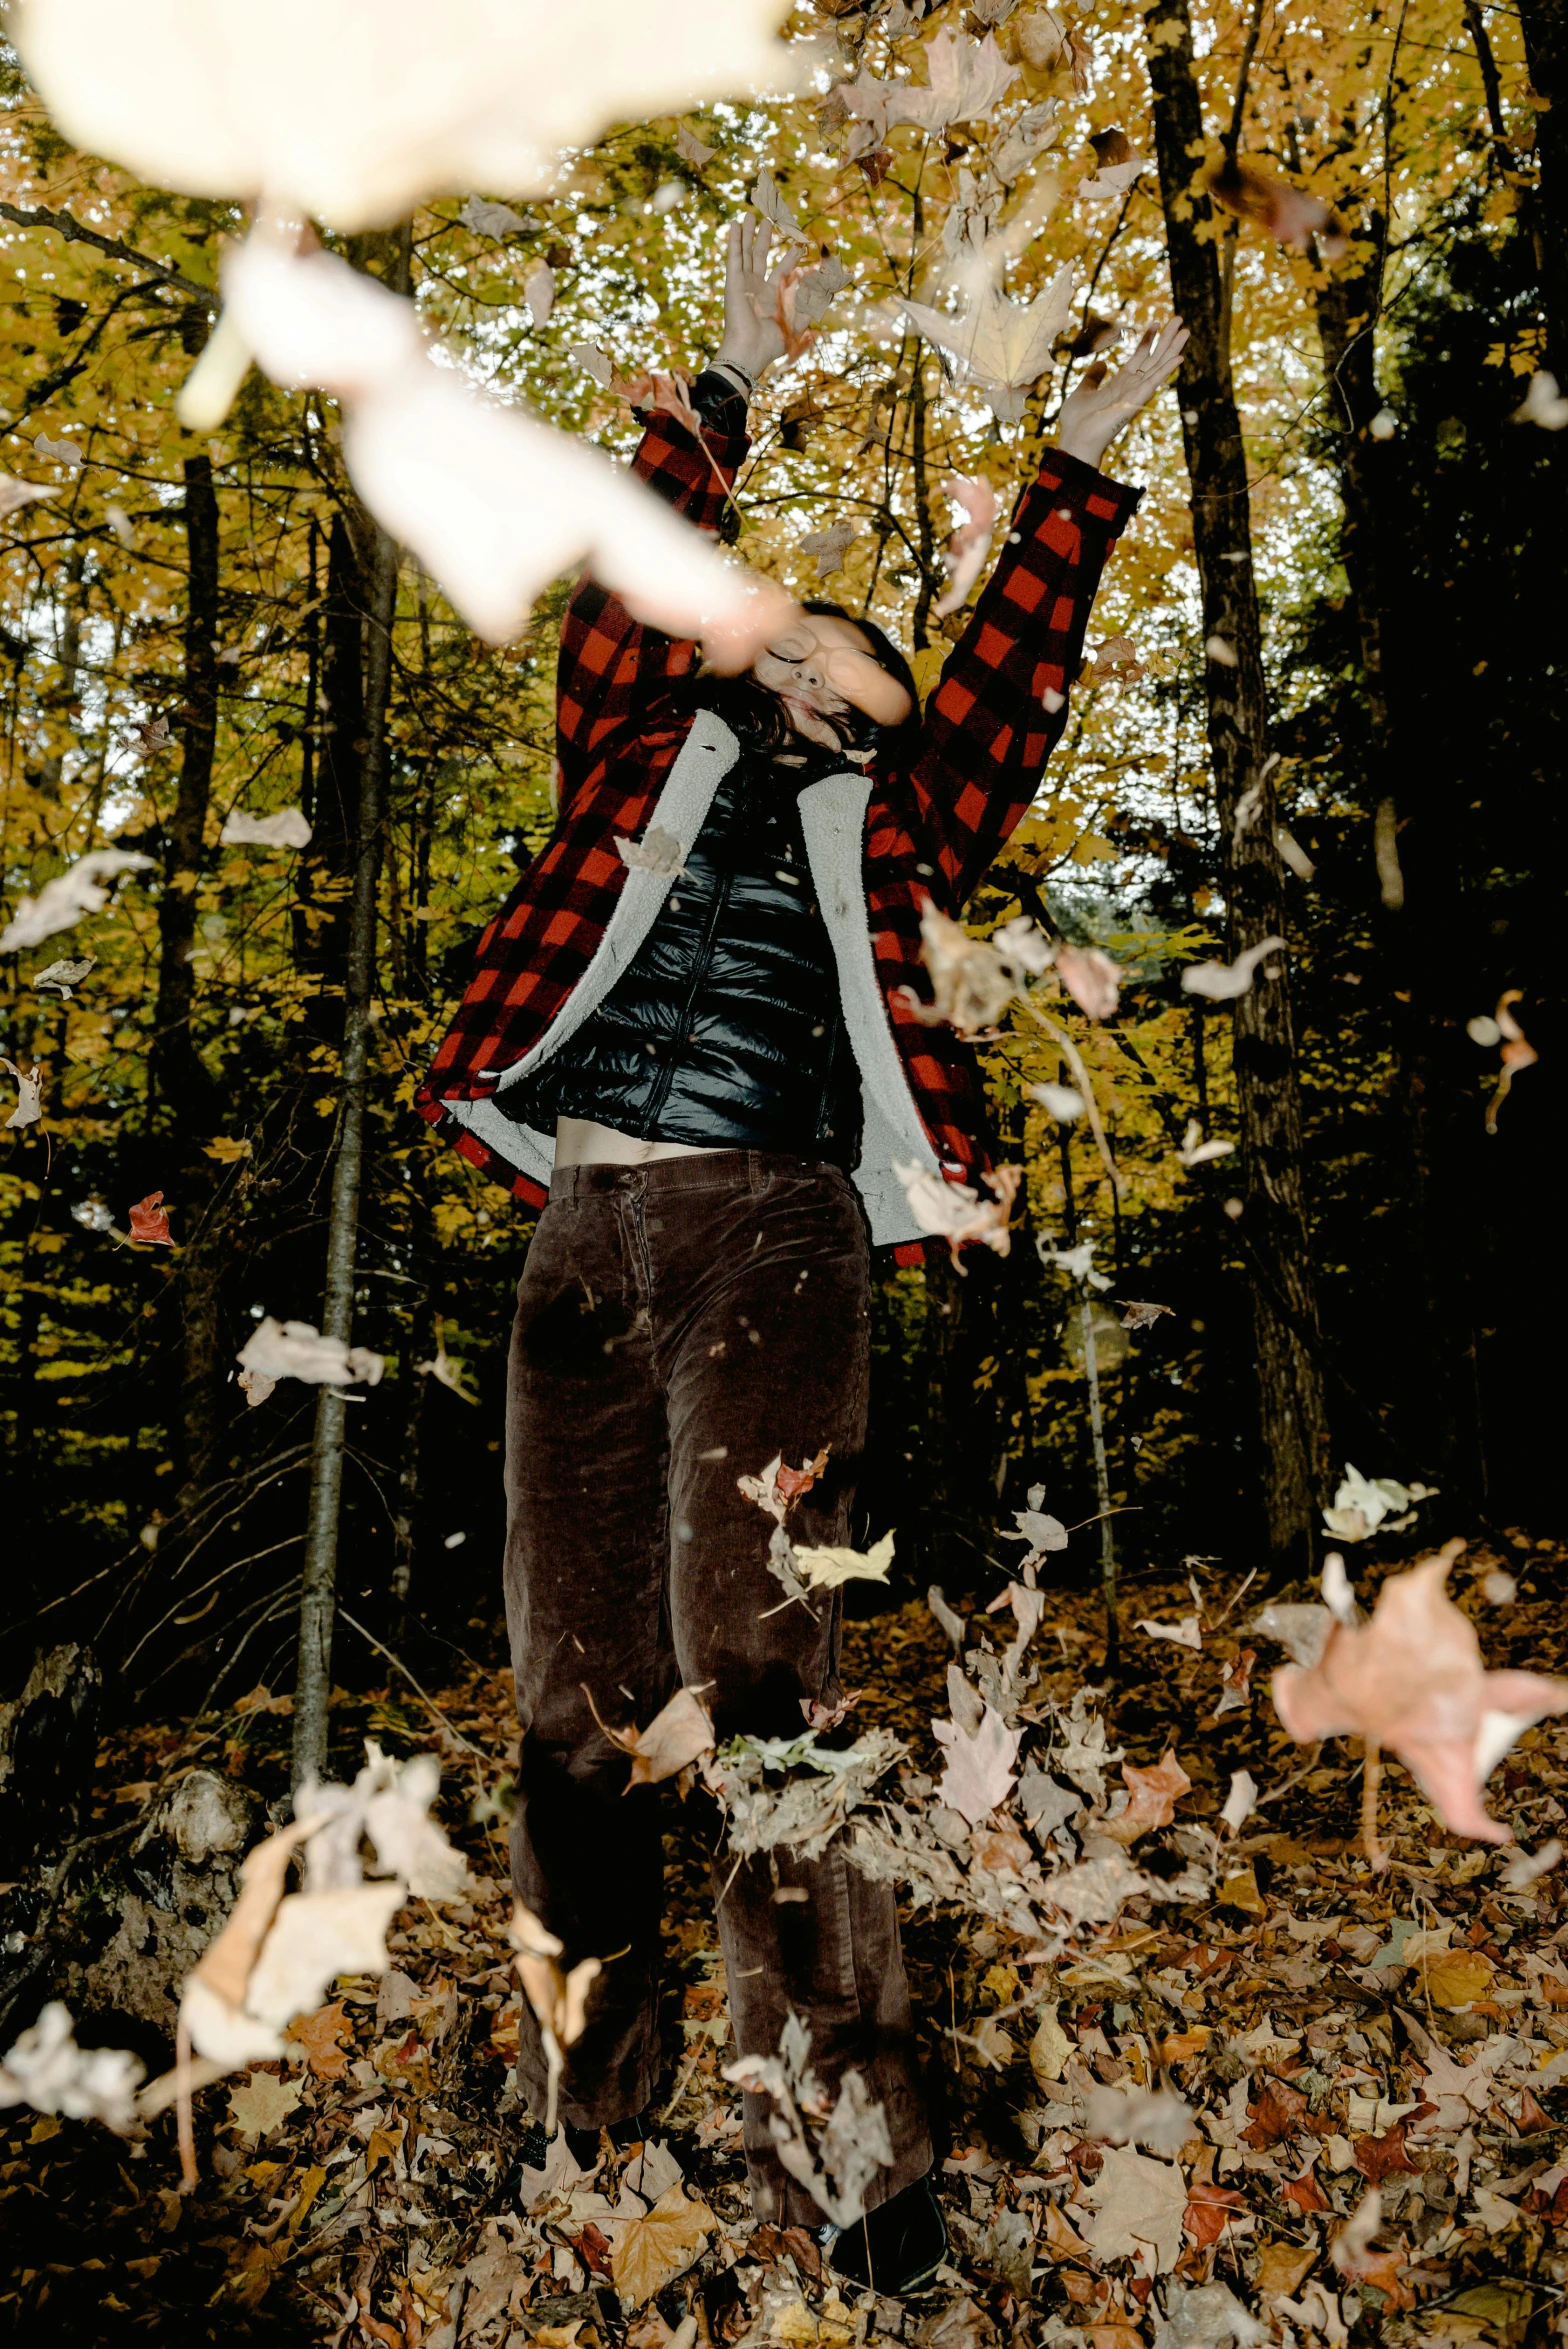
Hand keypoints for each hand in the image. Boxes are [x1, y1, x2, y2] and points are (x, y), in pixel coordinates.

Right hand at [714, 215, 798, 385]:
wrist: (751, 350)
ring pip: (745, 253)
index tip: (799, 245)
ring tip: (751, 215)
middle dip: (764, 238)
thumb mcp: (797, 322)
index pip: (781, 271)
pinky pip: (734, 257)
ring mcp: (743, 284)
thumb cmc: (772, 342)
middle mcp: (755, 288)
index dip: (790, 258)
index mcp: (770, 297)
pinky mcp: (733, 282)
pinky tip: (735, 224)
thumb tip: (829, 291)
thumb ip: (811, 306)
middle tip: (768, 220)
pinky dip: (734, 240)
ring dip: (747, 234)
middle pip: (759, 257)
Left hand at [1053, 317, 1188, 469]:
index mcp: (1121, 383)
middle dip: (1167, 339)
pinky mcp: (1135, 402)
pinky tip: (1179, 358)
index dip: (1148, 339)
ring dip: (1173, 349)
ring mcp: (1135, 394)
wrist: (1074, 440)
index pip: (1140, 356)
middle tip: (1180, 319)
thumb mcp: (1083, 391)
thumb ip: (1093, 377)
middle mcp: (1132, 387)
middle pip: (1154, 358)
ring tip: (1185, 330)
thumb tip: (1101, 363)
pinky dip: (1166, 371)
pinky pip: (1154, 383)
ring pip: (1158, 366)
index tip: (1157, 322)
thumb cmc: (1077, 422)